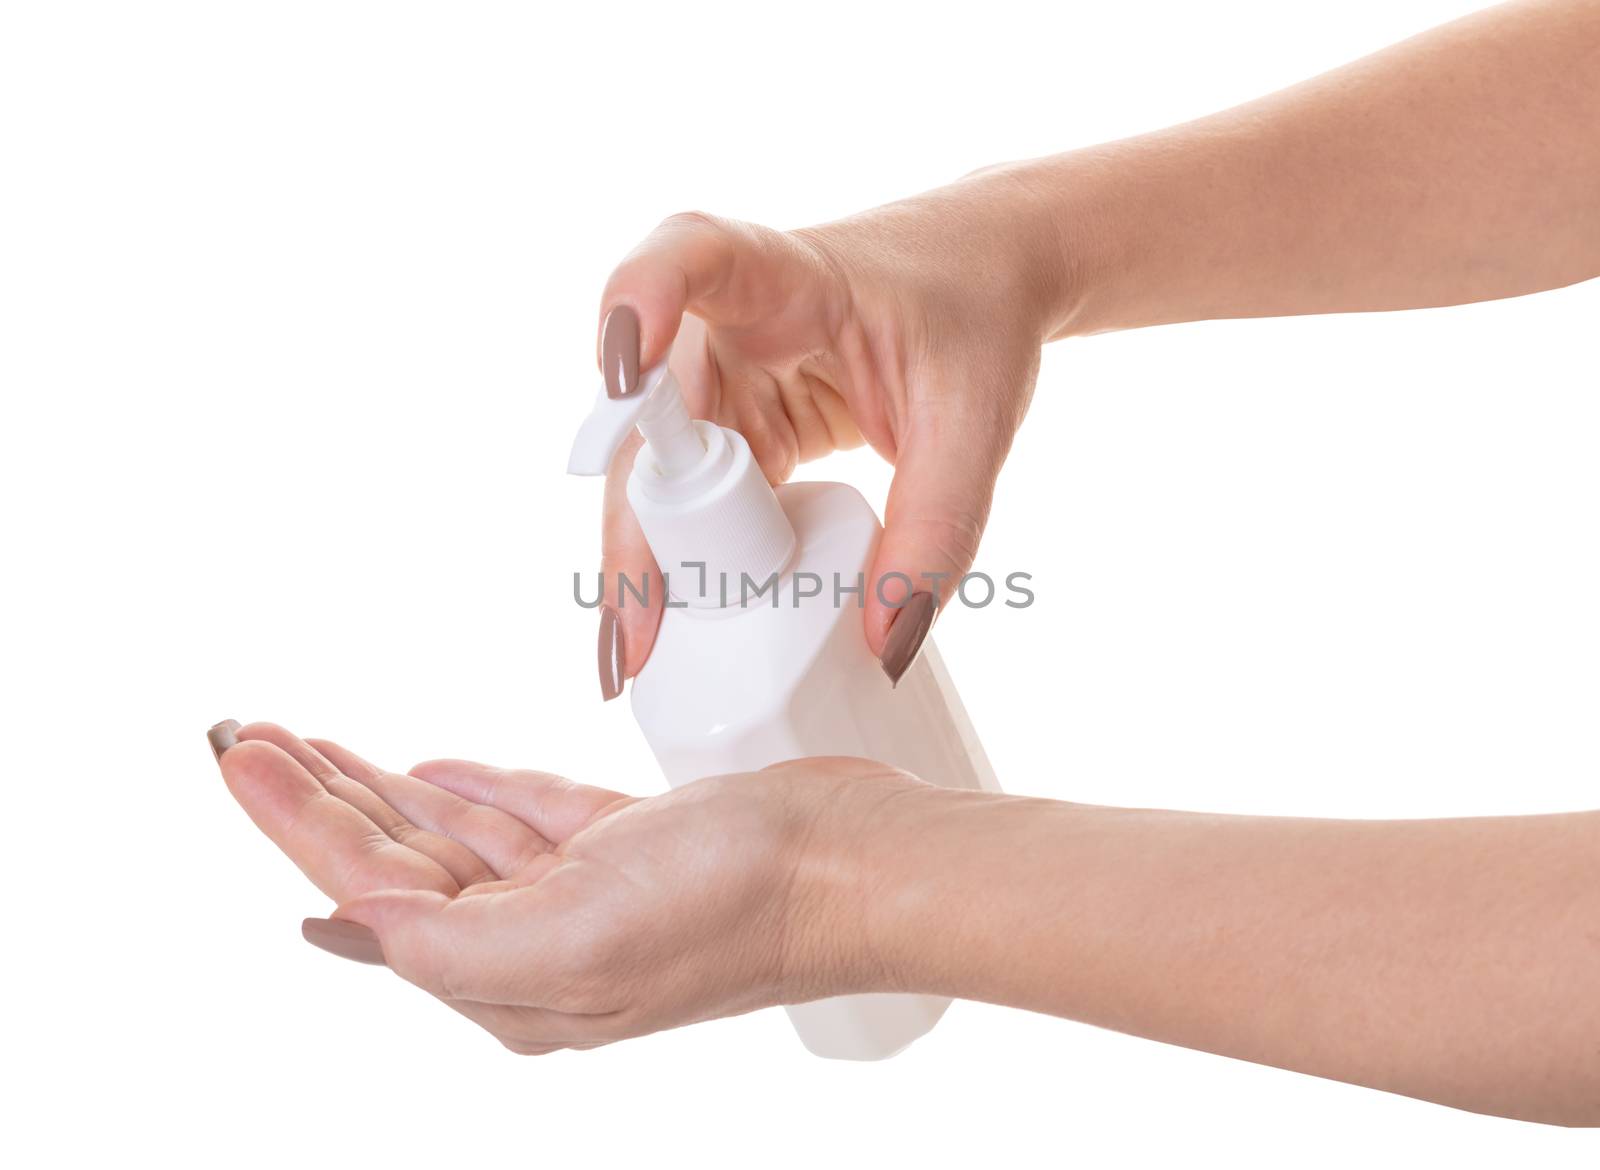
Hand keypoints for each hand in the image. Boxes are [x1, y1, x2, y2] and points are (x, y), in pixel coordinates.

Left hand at [209, 719, 923, 1053]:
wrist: (859, 864)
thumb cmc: (741, 903)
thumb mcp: (581, 940)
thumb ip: (451, 943)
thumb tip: (344, 924)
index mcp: (511, 981)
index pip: (371, 893)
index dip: (297, 823)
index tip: (239, 756)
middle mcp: (537, 945)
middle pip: (398, 862)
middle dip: (320, 798)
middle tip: (251, 736)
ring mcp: (584, 894)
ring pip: (451, 835)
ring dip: (379, 786)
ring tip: (311, 743)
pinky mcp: (628, 848)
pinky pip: (523, 815)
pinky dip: (470, 788)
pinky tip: (428, 769)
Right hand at [593, 170, 1061, 695]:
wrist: (984, 280)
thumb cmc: (975, 315)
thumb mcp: (974, 420)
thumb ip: (939, 526)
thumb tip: (885, 644)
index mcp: (785, 274)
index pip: (692, 258)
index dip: (640, 302)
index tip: (622, 373)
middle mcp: (725, 324)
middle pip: (647, 420)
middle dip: (631, 530)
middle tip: (632, 637)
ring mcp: (719, 382)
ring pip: (653, 475)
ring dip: (643, 564)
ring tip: (633, 656)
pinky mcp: (731, 429)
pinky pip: (691, 501)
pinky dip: (686, 564)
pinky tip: (672, 632)